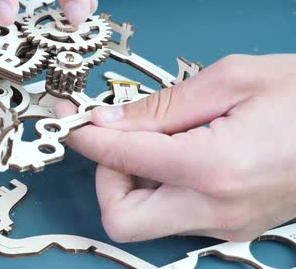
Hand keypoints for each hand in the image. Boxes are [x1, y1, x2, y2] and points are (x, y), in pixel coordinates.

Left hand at [54, 54, 295, 241]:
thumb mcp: (231, 79)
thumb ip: (161, 106)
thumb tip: (107, 121)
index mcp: (211, 167)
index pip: (118, 160)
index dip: (85, 139)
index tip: (72, 120)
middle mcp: (214, 210)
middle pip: (120, 219)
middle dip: (106, 179)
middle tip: (120, 140)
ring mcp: (225, 225)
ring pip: (144, 222)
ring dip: (131, 184)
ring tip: (156, 140)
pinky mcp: (232, 226)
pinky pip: (172, 216)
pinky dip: (158, 188)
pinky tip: (178, 153)